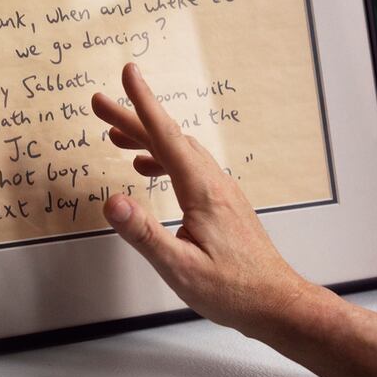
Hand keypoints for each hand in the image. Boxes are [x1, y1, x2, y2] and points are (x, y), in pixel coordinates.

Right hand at [91, 63, 307, 336]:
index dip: (143, 103)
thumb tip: (112, 202)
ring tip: (115, 138)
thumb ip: (144, 234)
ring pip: (177, 150)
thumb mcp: (179, 268)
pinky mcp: (221, 201)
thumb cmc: (234, 290)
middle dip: (131, 117)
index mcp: (202, 189)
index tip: (129, 73)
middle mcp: (213, 182)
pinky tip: (147, 168)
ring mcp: (219, 190)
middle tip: (99, 104)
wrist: (277, 302)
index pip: (165, 136)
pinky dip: (162, 157)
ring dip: (145, 138)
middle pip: (167, 138)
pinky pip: (187, 165)